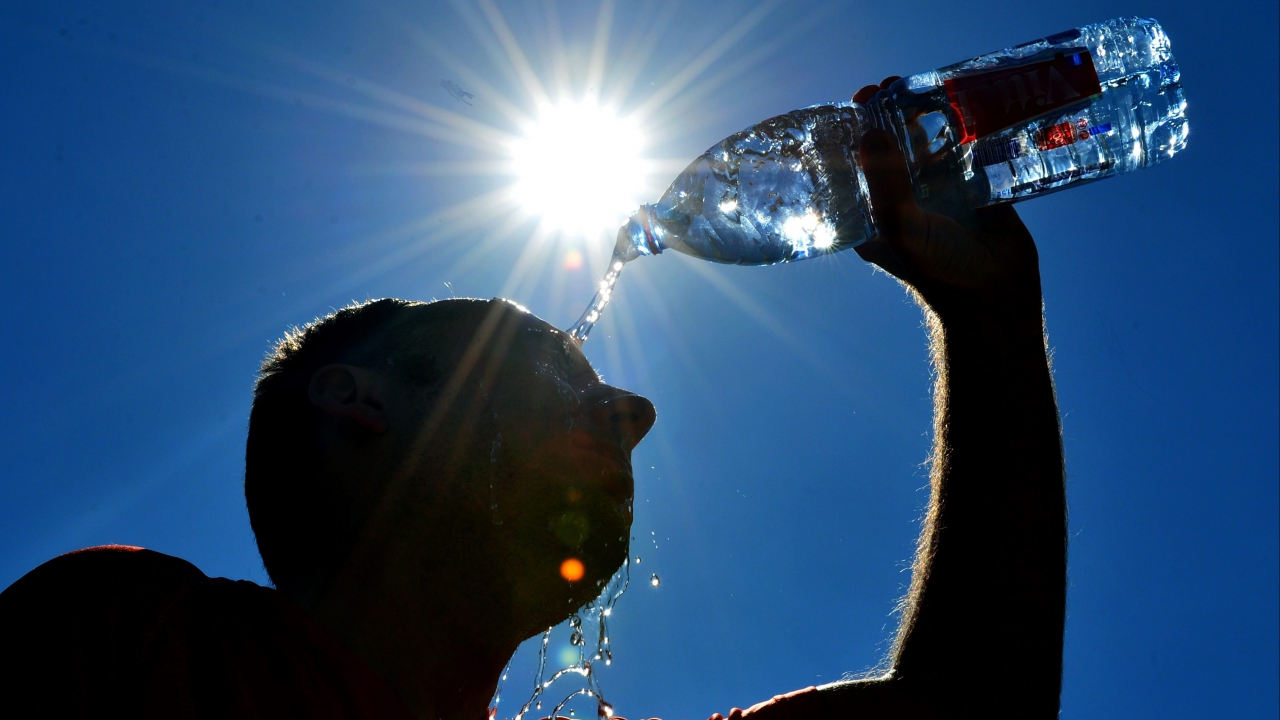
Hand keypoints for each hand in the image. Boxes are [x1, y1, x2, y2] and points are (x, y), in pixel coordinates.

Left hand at [851, 78, 1041, 315]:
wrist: (995, 295)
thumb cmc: (938, 270)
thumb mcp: (900, 227)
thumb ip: (884, 183)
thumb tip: (867, 132)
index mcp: (875, 214)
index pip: (857, 165)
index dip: (856, 131)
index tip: (859, 101)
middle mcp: (905, 201)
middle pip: (892, 148)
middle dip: (890, 115)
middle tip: (891, 85)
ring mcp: (940, 193)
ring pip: (929, 145)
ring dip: (927, 117)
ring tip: (926, 86)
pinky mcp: (974, 189)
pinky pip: (967, 151)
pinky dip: (965, 129)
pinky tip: (964, 104)